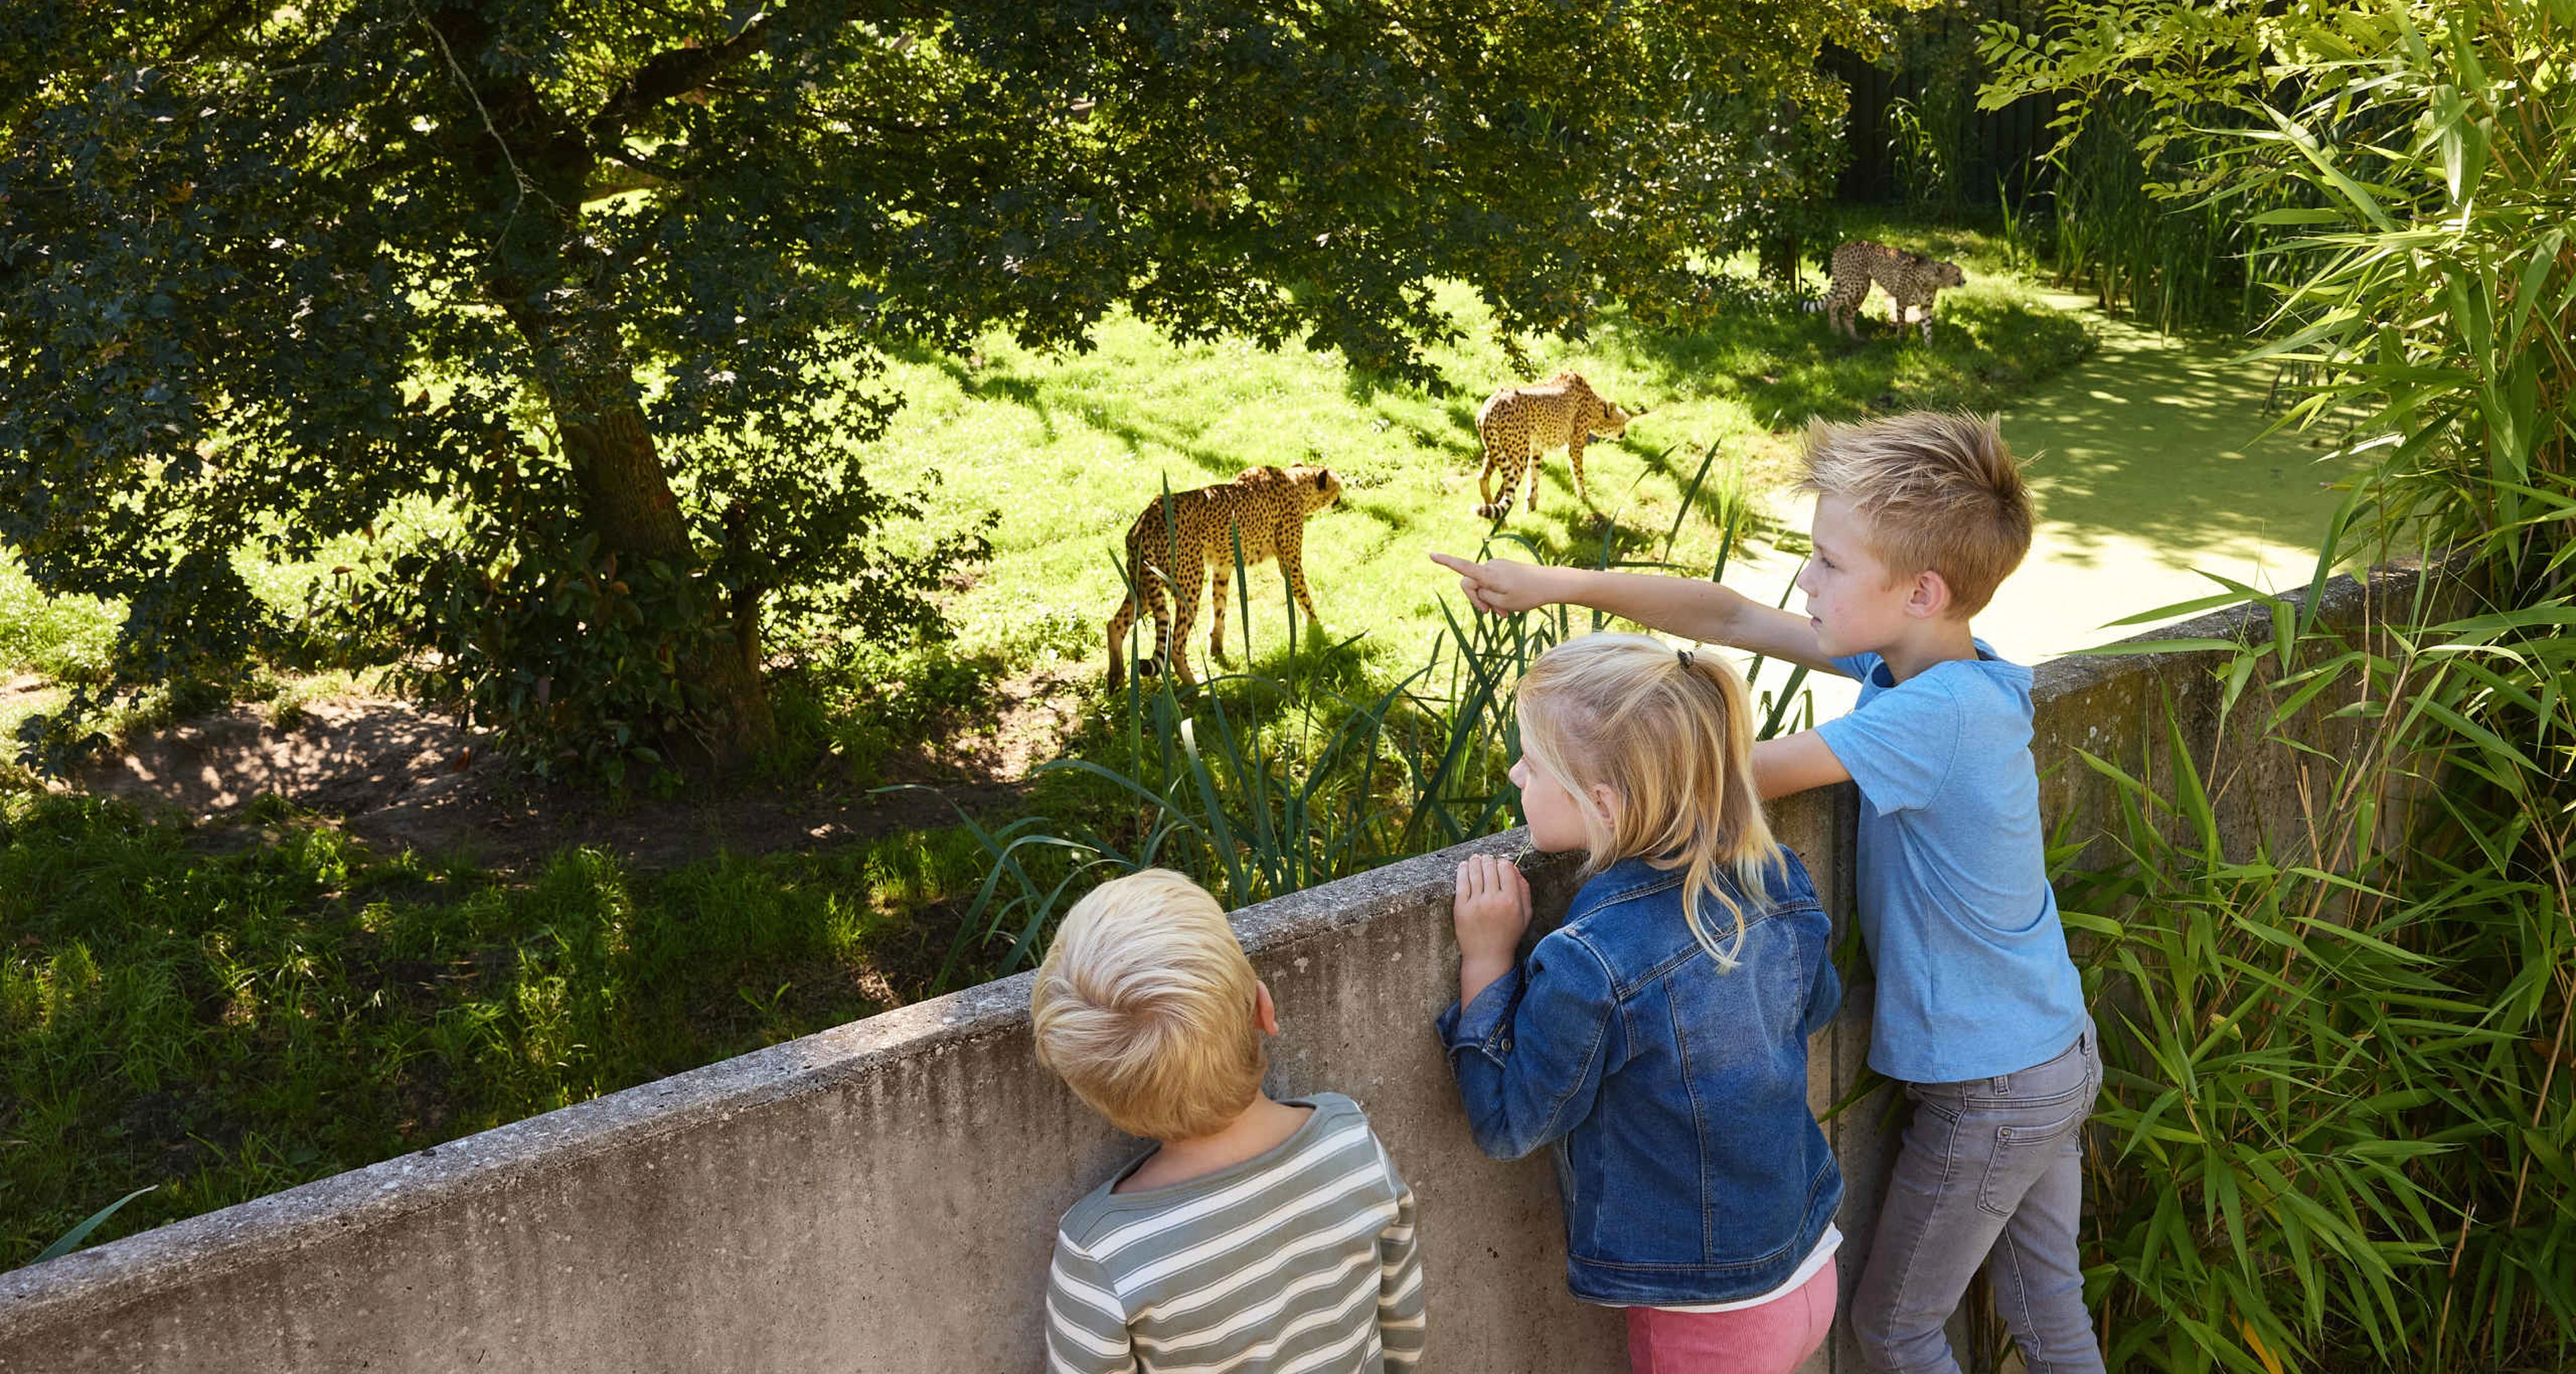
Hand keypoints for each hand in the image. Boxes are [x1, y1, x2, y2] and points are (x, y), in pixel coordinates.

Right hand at [1428, 552, 1559, 615]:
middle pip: (1471, 584)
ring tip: (1505, 614)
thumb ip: (1483, 596)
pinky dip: (1497, 594)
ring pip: (1483, 585)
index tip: (1431, 555)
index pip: (1462, 567)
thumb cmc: (1527, 594)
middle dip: (1479, 601)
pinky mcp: (1503, 568)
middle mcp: (1490, 566)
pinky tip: (1509, 604)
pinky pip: (1492, 582)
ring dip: (1490, 600)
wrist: (1551, 584)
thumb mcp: (1502, 603)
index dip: (1446, 562)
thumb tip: (1477, 588)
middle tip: (1494, 616)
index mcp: (1488, 574)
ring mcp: (1497, 566)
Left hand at [1453, 852, 1531, 991]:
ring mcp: (1475, 904)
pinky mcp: (1461, 908)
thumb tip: (1515, 868)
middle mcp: (1493, 900)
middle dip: (1488, 860)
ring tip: (1475, 859)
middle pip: (1490, 867)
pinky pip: (1461, 883)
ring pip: (1474, 871)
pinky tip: (1464, 866)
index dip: (1503, 863)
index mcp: (1511, 900)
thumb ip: (1524, 890)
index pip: (1506, 868)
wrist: (1487, 956)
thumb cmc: (1508, 935)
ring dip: (1475, 861)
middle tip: (1486, 859)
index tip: (1500, 865)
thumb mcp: (1525, 915)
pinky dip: (1462, 870)